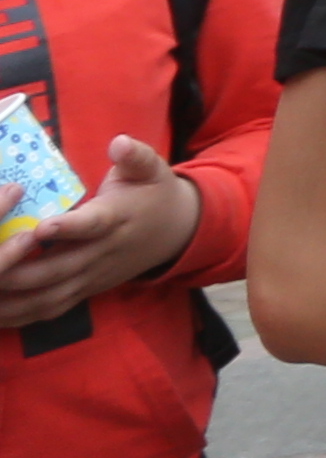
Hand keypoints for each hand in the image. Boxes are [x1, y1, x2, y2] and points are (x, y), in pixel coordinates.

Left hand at [0, 137, 200, 325]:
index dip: (67, 228)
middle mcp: (103, 252)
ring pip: (51, 295)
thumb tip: (118, 142)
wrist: (177, 232)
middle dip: (21, 270)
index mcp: (117, 218)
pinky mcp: (86, 290)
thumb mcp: (151, 169)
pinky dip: (22, 315)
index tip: (40, 228)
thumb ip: (134, 155)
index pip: (92, 225)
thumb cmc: (153, 194)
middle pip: (60, 269)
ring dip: (16, 298)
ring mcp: (93, 276)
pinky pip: (51, 309)